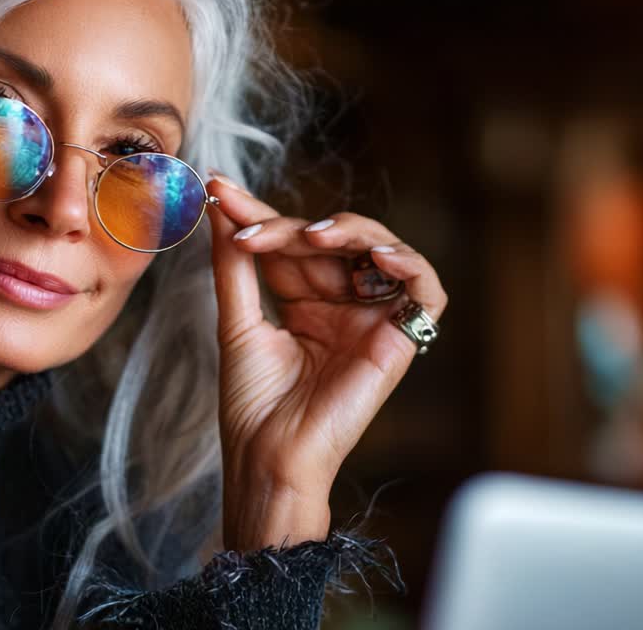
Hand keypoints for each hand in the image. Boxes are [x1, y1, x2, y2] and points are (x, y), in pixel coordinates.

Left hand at [204, 174, 447, 552]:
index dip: (258, 213)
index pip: (289, 244)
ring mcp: (372, 318)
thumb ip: (234, 266)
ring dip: (350, 231)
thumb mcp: (237, 322)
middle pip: (330, 240)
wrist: (271, 454)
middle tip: (248, 224)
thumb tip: (218, 210)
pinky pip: (425, 288)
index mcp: (305, 301)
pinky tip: (376, 255)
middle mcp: (342, 304)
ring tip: (312, 234)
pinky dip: (409, 263)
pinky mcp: (402, 337)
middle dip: (289, 224)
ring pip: (379, 249)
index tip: (217, 188)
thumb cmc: (254, 404)